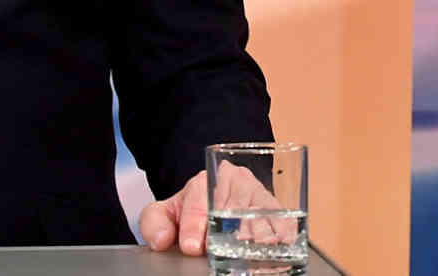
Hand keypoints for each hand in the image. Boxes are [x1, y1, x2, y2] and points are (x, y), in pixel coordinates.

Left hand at [138, 161, 294, 255]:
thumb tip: (162, 240)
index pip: (201, 198)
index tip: (190, 246)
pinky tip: (274, 253)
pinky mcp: (278, 210)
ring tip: (249, 257)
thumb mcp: (164, 212)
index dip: (195, 223)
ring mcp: (259, 196)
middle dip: (228, 235)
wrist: (213, 202)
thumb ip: (154, 223)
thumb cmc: (189, 210)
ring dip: (257, 239)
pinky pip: (283, 222)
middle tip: (221, 253)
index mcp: (206, 179)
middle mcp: (237, 182)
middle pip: (235, 208)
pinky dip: (280, 238)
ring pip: (260, 216)